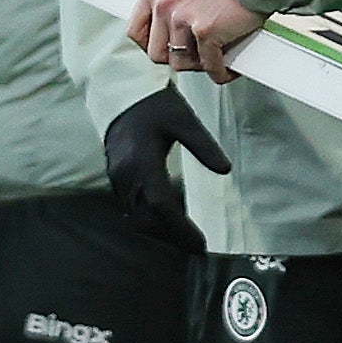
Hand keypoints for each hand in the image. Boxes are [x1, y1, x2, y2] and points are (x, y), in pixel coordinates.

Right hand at [101, 87, 231, 248]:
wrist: (121, 95)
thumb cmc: (154, 105)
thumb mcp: (184, 119)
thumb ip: (203, 145)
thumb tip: (224, 169)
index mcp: (143, 161)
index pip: (162, 205)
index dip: (181, 229)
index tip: (200, 244)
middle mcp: (127, 175)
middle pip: (148, 219)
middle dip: (172, 237)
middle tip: (196, 247)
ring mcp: (118, 178)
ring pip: (137, 218)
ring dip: (160, 232)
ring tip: (184, 239)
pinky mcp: (116, 178)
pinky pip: (130, 209)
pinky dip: (148, 220)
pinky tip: (166, 221)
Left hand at [129, 0, 260, 77]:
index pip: (136, 29)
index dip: (150, 43)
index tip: (163, 45)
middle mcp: (165, 5)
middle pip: (156, 51)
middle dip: (175, 56)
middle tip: (192, 53)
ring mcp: (184, 20)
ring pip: (180, 61)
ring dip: (197, 64)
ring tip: (210, 58)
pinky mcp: (206, 33)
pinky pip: (209, 64)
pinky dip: (219, 71)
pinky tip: (226, 67)